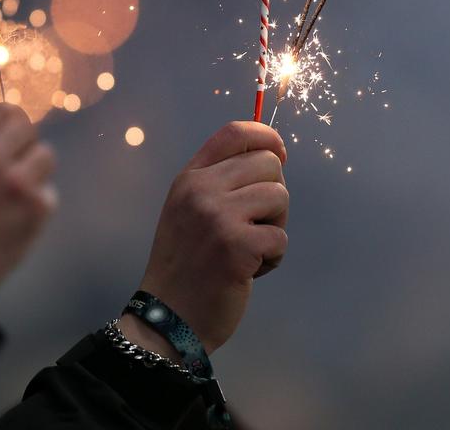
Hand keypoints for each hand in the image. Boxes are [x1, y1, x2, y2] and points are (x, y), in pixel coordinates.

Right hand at [0, 103, 56, 302]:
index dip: (4, 118)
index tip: (7, 127)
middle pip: (26, 125)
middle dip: (23, 140)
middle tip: (16, 158)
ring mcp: (17, 181)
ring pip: (45, 154)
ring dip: (34, 169)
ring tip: (14, 193)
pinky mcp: (38, 205)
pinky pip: (48, 190)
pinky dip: (36, 203)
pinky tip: (15, 220)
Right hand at [121, 122, 288, 357]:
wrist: (167, 317)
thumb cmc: (185, 266)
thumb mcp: (188, 211)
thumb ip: (219, 183)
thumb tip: (272, 159)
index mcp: (190, 178)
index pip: (234, 132)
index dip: (266, 136)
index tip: (279, 154)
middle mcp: (201, 190)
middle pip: (268, 163)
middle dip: (273, 194)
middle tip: (255, 225)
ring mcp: (219, 216)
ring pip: (280, 197)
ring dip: (275, 226)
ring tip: (250, 248)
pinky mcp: (238, 246)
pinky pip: (281, 236)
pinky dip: (273, 257)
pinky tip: (249, 270)